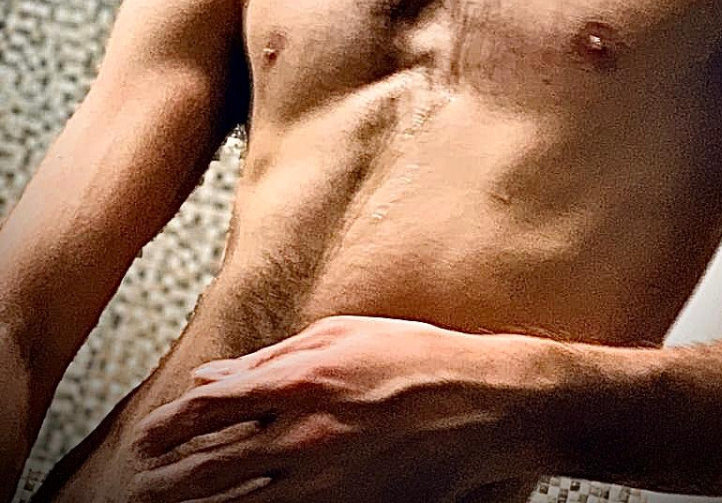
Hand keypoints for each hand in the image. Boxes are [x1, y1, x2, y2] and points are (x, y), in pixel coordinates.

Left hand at [127, 314, 552, 501]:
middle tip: (143, 484)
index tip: (149, 436)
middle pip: (212, 468)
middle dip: (169, 478)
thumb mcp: (340, 336)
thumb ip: (272, 358)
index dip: (170, 426)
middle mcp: (304, 439)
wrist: (481, 405)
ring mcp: (326, 485)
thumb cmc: (412, 357)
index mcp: (301, 383)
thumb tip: (214, 378)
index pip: (211, 409)